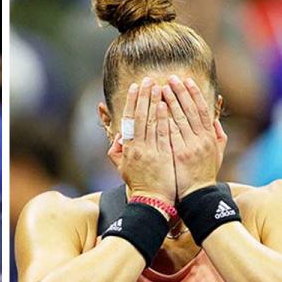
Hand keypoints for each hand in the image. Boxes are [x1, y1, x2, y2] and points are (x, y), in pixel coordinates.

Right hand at [108, 77, 175, 204]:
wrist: (152, 202)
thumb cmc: (140, 185)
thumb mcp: (123, 169)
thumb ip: (117, 152)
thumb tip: (118, 137)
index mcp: (128, 149)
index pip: (129, 120)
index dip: (132, 102)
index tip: (136, 87)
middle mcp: (137, 147)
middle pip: (139, 116)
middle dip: (143, 96)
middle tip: (148, 79)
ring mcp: (149, 151)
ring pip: (150, 122)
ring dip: (153, 102)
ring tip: (158, 86)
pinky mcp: (162, 156)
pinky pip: (161, 133)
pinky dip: (161, 118)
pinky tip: (164, 105)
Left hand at [163, 75, 226, 199]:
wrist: (198, 195)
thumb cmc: (205, 174)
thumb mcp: (217, 154)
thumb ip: (218, 137)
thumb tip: (215, 121)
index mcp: (210, 137)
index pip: (202, 109)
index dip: (194, 93)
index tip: (187, 80)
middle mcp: (202, 139)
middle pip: (191, 110)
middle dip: (181, 92)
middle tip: (171, 78)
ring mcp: (191, 146)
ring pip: (180, 118)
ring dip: (170, 102)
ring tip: (161, 88)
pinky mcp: (179, 154)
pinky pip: (171, 133)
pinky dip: (165, 119)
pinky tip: (157, 108)